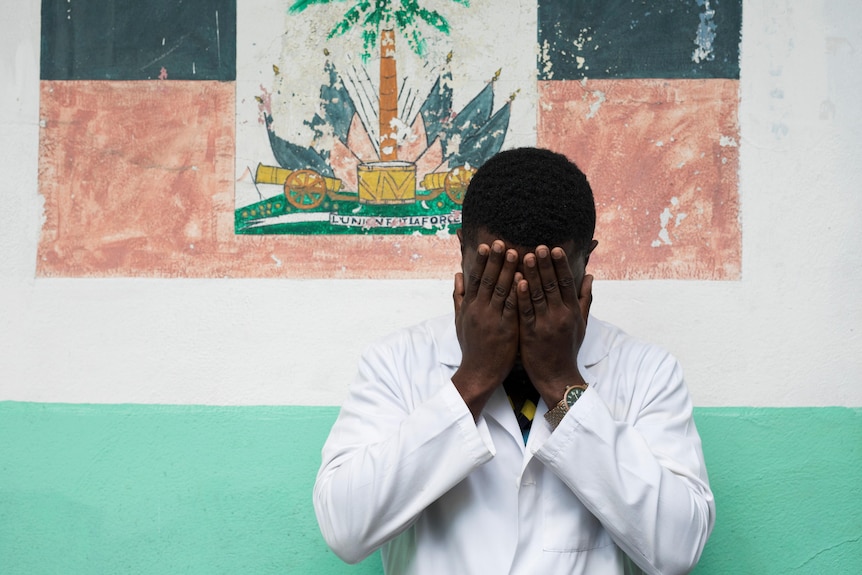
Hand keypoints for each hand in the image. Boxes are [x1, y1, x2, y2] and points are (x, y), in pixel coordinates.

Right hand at [452, 240, 519, 417]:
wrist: (478, 372)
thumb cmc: (471, 347)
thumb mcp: (460, 320)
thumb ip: (459, 296)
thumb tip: (457, 275)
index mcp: (469, 306)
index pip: (474, 279)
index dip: (480, 261)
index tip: (485, 245)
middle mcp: (479, 309)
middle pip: (487, 280)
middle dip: (495, 260)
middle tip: (501, 241)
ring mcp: (493, 319)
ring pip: (500, 290)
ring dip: (508, 270)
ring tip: (516, 253)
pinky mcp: (506, 328)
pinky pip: (513, 306)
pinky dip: (518, 292)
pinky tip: (524, 279)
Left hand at [516, 246, 592, 407]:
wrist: (557, 376)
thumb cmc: (568, 348)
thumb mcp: (581, 324)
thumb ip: (585, 299)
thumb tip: (590, 276)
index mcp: (572, 311)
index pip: (567, 283)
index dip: (560, 265)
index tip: (554, 248)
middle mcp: (560, 315)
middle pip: (552, 285)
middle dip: (545, 264)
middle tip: (539, 246)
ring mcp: (545, 324)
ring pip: (537, 295)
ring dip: (532, 274)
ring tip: (525, 256)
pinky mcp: (530, 333)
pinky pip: (525, 312)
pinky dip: (521, 296)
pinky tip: (517, 281)